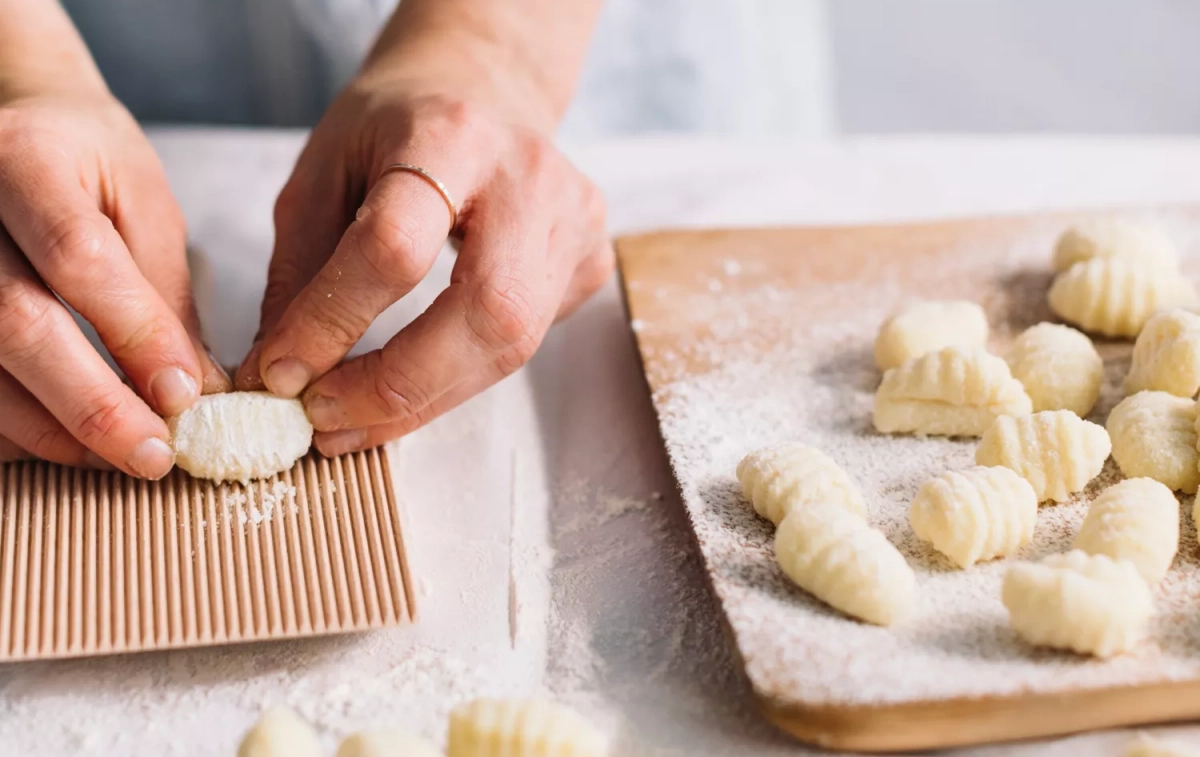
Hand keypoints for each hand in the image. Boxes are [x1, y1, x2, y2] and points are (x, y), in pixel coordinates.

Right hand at [0, 92, 229, 475]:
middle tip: (154, 453)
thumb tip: (197, 391)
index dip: (134, 333)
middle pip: (14, 324)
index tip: (185, 394)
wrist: (13, 126)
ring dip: (51, 429)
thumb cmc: (86, 160)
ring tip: (119, 455)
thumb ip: (165, 292)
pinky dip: (13, 424)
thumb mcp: (142, 202)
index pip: (78, 258)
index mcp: (27, 160)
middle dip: (92, 404)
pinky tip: (63, 441)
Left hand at [238, 69, 612, 455]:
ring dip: (426, 400)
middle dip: (400, 386)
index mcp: (449, 136)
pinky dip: (458, 378)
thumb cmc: (395, 129)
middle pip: (487, 311)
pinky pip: (524, 346)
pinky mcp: (590, 263)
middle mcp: (529, 177)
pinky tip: (413, 378)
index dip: (335, 321)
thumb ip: (300, 271)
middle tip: (325, 422)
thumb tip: (278, 375)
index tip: (280, 374)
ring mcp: (574, 222)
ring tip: (354, 421)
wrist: (485, 89)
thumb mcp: (322, 173)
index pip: (397, 245)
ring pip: (513, 345)